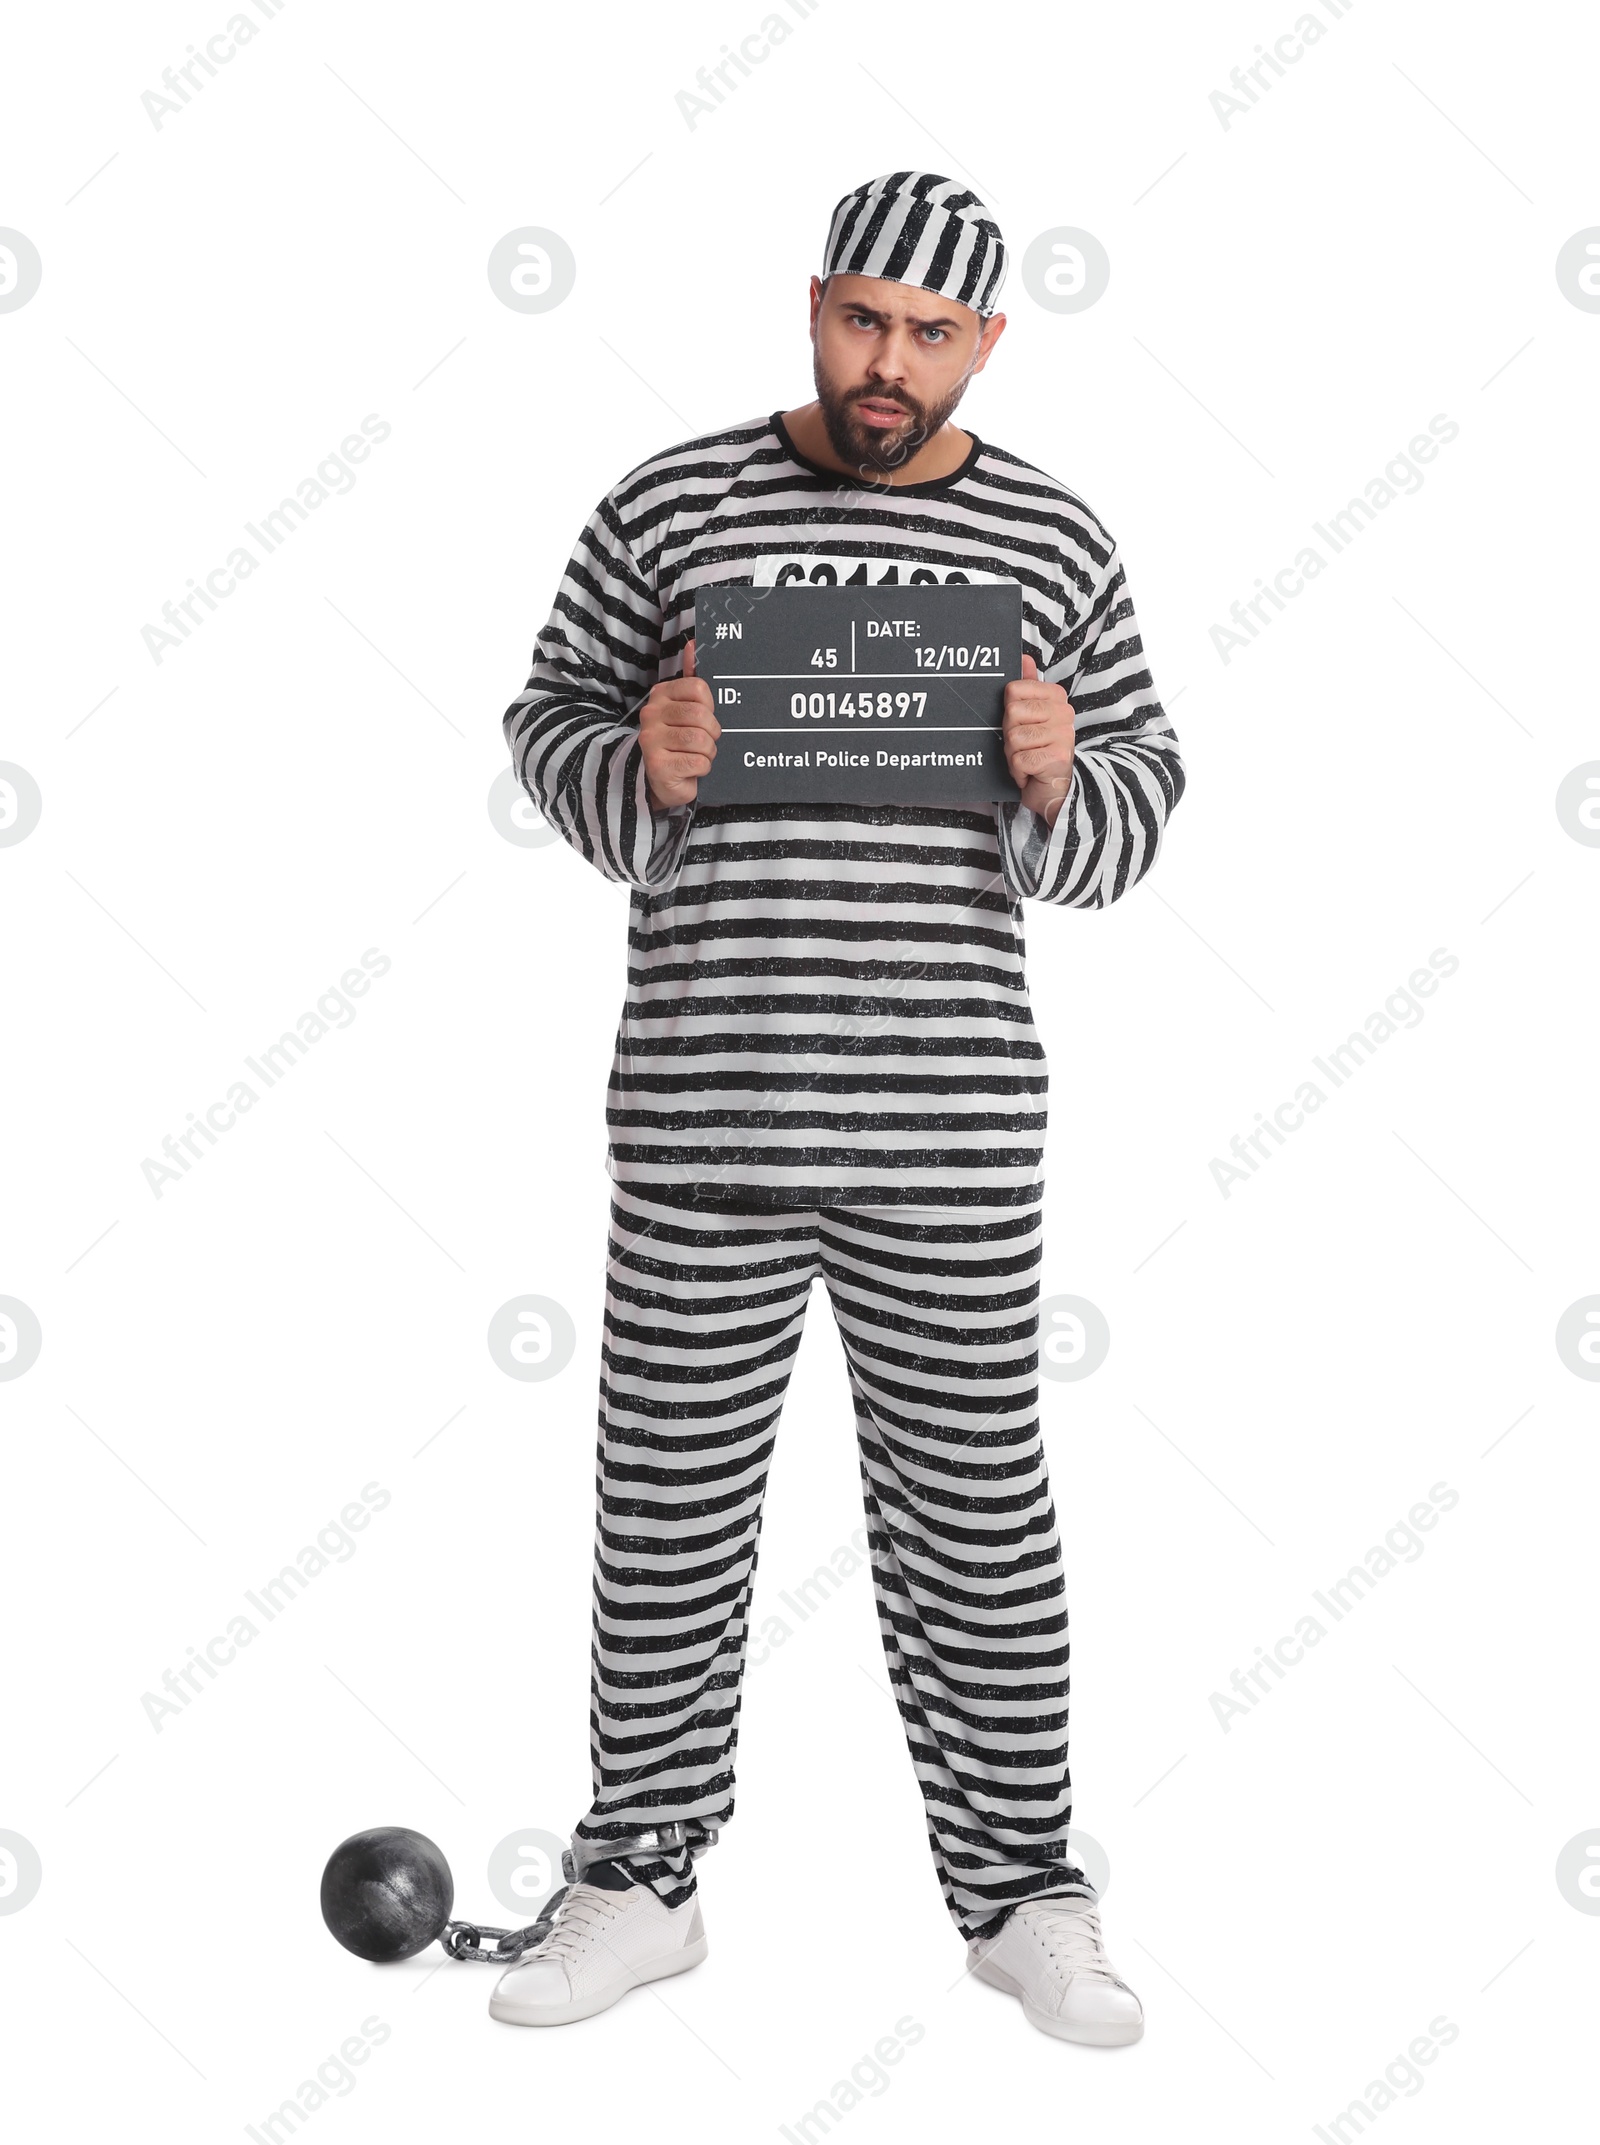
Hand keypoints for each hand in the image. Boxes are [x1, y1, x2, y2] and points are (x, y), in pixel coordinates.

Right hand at [641, 637, 719, 808]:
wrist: (661, 779)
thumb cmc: (679, 741)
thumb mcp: (685, 707)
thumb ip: (691, 677)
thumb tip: (692, 644)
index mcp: (660, 694)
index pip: (699, 688)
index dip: (710, 707)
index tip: (704, 718)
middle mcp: (651, 714)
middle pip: (701, 715)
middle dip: (712, 733)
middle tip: (704, 741)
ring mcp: (651, 740)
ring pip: (701, 740)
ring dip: (708, 752)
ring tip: (697, 755)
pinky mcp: (658, 765)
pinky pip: (697, 763)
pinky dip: (702, 768)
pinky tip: (690, 769)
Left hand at [1002, 653, 1074, 824]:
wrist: (1055, 791)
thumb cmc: (1038, 752)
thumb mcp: (1030, 717)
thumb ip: (1027, 687)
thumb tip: (1023, 657)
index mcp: (1056, 697)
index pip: (1013, 690)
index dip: (1008, 713)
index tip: (1022, 726)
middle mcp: (1064, 712)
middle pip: (1011, 712)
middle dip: (1009, 736)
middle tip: (1024, 747)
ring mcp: (1063, 734)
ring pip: (1013, 738)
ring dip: (1013, 756)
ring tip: (1028, 760)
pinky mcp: (1057, 757)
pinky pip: (1019, 759)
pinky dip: (1018, 771)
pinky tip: (1031, 773)